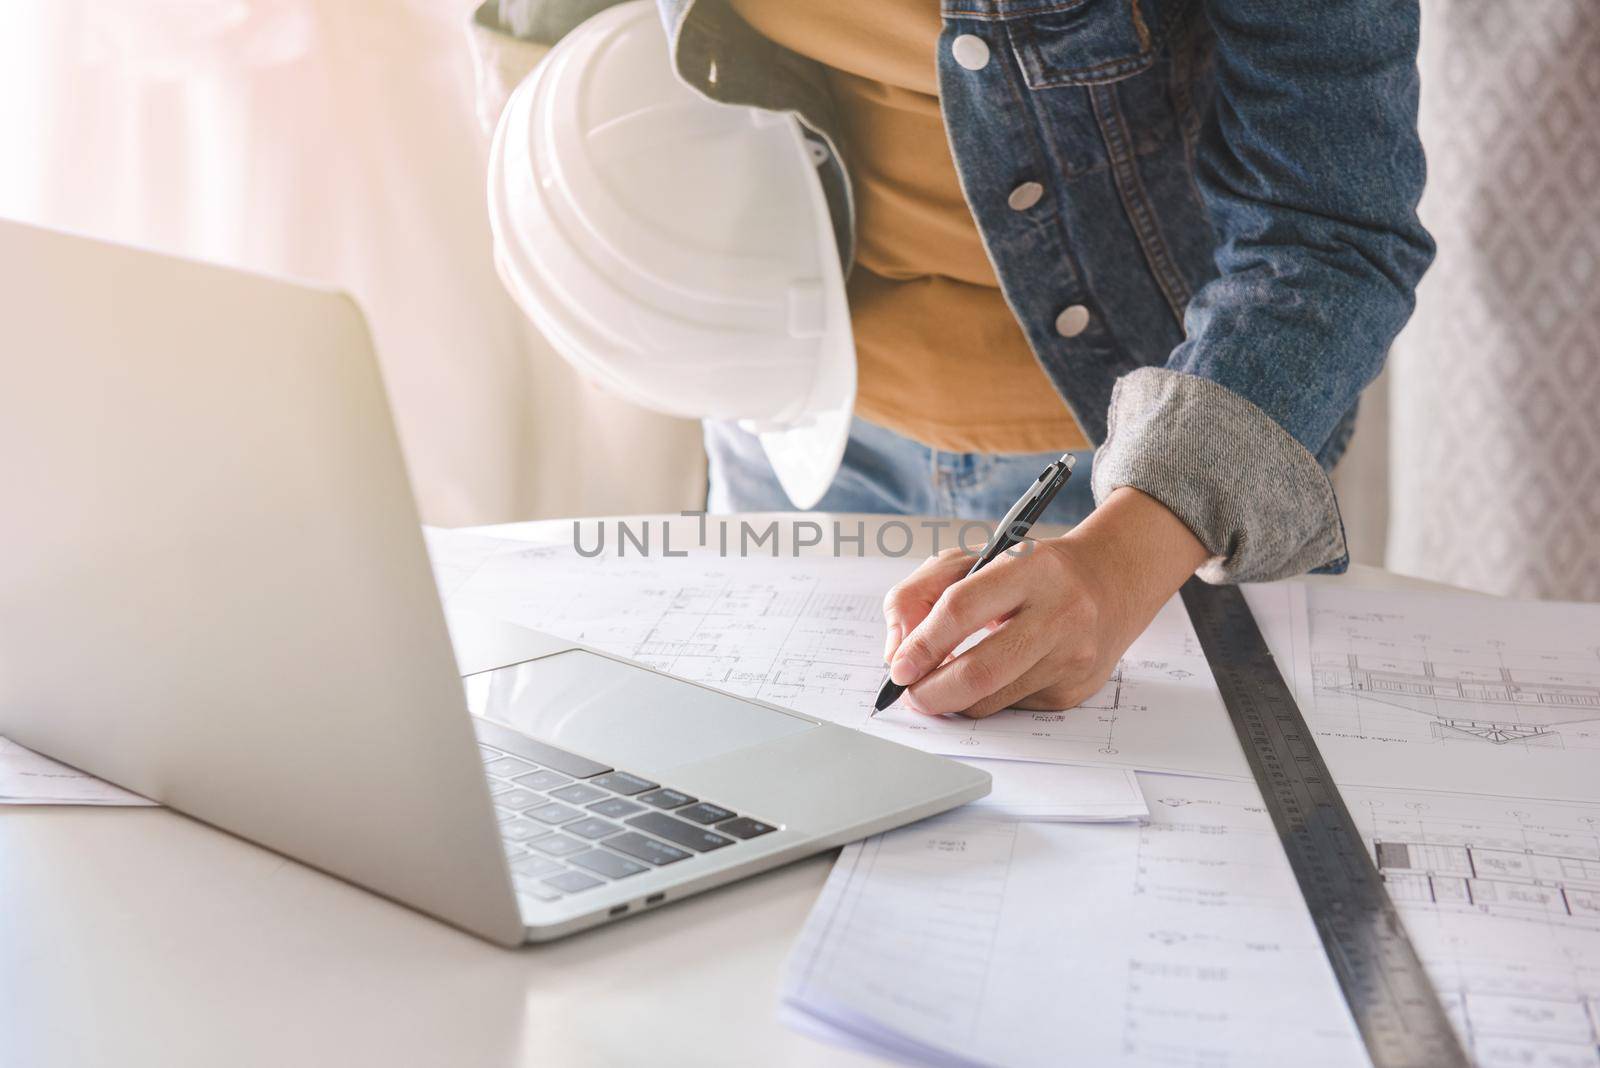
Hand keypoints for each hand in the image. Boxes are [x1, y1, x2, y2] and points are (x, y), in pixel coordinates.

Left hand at [881, 488, 1210, 717]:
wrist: (1109, 583)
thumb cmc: (1030, 572)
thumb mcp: (973, 560)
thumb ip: (920, 594)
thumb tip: (896, 652)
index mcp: (1030, 567)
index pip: (961, 609)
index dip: (922, 645)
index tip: (897, 668)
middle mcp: (1060, 611)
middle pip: (979, 671)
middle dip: (931, 692)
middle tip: (910, 695)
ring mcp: (1072, 655)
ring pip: (991, 699)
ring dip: (954, 700)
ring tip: (943, 683)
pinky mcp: (1075, 689)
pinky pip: (1011, 708)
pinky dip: (987, 699)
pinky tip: (994, 676)